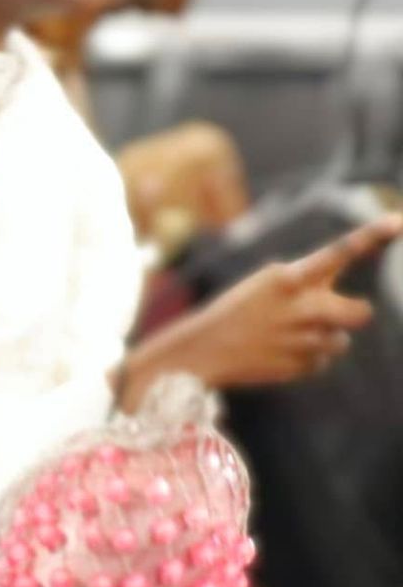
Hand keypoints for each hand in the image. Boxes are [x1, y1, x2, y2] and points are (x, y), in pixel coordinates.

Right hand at [123, 215, 402, 399]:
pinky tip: (278, 353)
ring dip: (323, 338)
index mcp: (288, 277)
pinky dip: (306, 357)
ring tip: (287, 336)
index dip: (371, 236)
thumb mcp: (268, 287)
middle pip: (360, 311)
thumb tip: (356, 310)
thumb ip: (311, 290)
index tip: (398, 221)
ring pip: (341, 340)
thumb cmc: (240, 312)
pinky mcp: (301, 365)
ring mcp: (303, 337)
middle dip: (353, 313)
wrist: (203, 349)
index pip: (338, 252)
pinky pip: (321, 360)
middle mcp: (301, 305)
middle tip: (339, 312)